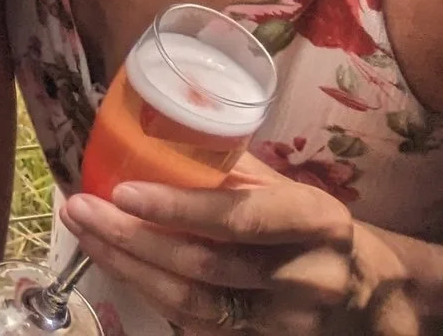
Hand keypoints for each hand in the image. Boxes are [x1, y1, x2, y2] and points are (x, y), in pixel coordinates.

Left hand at [60, 154, 416, 334]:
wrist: (363, 290)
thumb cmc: (304, 222)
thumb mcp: (281, 186)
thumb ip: (224, 166)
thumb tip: (143, 127)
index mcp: (316, 220)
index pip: (241, 218)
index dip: (179, 208)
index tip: (122, 191)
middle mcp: (309, 277)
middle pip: (207, 265)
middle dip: (132, 238)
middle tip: (79, 209)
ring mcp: (288, 322)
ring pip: (194, 303)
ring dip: (128, 267)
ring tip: (83, 233)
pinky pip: (196, 326)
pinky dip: (147, 293)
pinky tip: (115, 264)